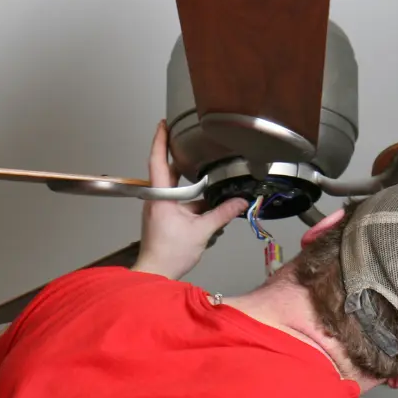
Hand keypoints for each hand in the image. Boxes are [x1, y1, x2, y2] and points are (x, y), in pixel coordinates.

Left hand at [131, 120, 247, 279]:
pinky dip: (191, 200)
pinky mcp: (163, 218)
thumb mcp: (201, 231)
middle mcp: (156, 199)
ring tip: (206, 171)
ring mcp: (159, 209)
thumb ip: (222, 214)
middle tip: (191, 141)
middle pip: (167, 171)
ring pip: (175, 189)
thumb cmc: (170, 253)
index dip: (160, 140)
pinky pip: (178, 202)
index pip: (158, 161)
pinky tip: (206, 202)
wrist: (156, 273)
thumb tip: (240, 203)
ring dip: (189, 183)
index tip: (164, 123)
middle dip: (179, 157)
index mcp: (160, 197)